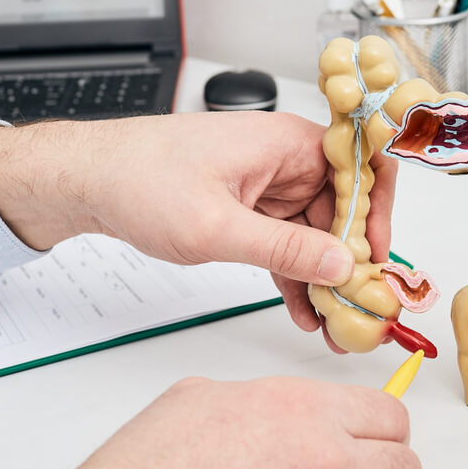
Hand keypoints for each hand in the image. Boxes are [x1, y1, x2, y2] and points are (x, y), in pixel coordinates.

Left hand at [0, 112, 396, 342]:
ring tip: (334, 324)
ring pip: (315, 236)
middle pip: (342, 211)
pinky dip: (294, 276)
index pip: (362, 168)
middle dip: (351, 263)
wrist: (89, 181)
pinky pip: (286, 246)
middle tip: (358, 309)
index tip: (377, 258)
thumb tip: (341, 265)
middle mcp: (284, 162)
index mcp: (286, 143)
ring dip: (323, 279)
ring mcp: (267, 188)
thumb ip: (285, 249)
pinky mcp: (249, 211)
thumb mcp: (217, 226)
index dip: (378, 213)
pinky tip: (303, 311)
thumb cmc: (140, 180)